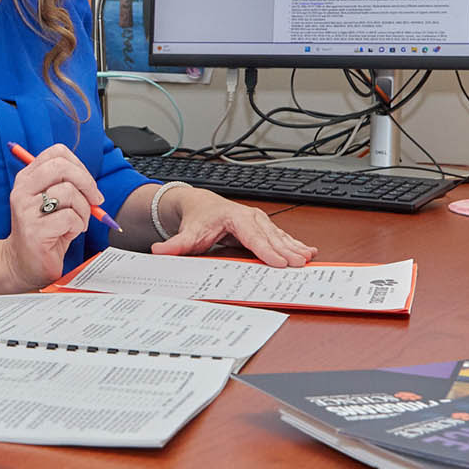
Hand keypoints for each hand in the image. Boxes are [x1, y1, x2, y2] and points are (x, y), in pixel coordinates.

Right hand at [1, 143, 101, 288]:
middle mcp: (22, 190)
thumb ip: (65, 186)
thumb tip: (92, 184)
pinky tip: (69, 234)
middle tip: (94, 200)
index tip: (87, 184)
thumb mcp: (51, 203)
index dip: (79, 165)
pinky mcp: (34, 231)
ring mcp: (26, 210)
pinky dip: (78, 226)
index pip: (56, 153)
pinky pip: (70, 217)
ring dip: (84, 210)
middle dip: (86, 182)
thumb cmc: (44, 232)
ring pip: (70, 193)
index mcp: (26, 179)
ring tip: (77, 223)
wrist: (22, 264)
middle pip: (62, 167)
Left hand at [152, 187, 315, 267]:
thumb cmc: (198, 219)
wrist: (201, 204)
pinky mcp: (264, 228)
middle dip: (286, 250)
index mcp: (234, 217)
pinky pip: (282, 237)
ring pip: (279, 236)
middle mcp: (251, 218)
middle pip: (270, 236)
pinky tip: (309, 251)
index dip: (266, 249)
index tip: (278, 262)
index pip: (252, 236)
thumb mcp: (186, 233)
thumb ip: (175, 244)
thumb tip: (159, 250)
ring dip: (295, 247)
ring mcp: (259, 222)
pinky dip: (295, 244)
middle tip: (299, 264)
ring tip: (309, 258)